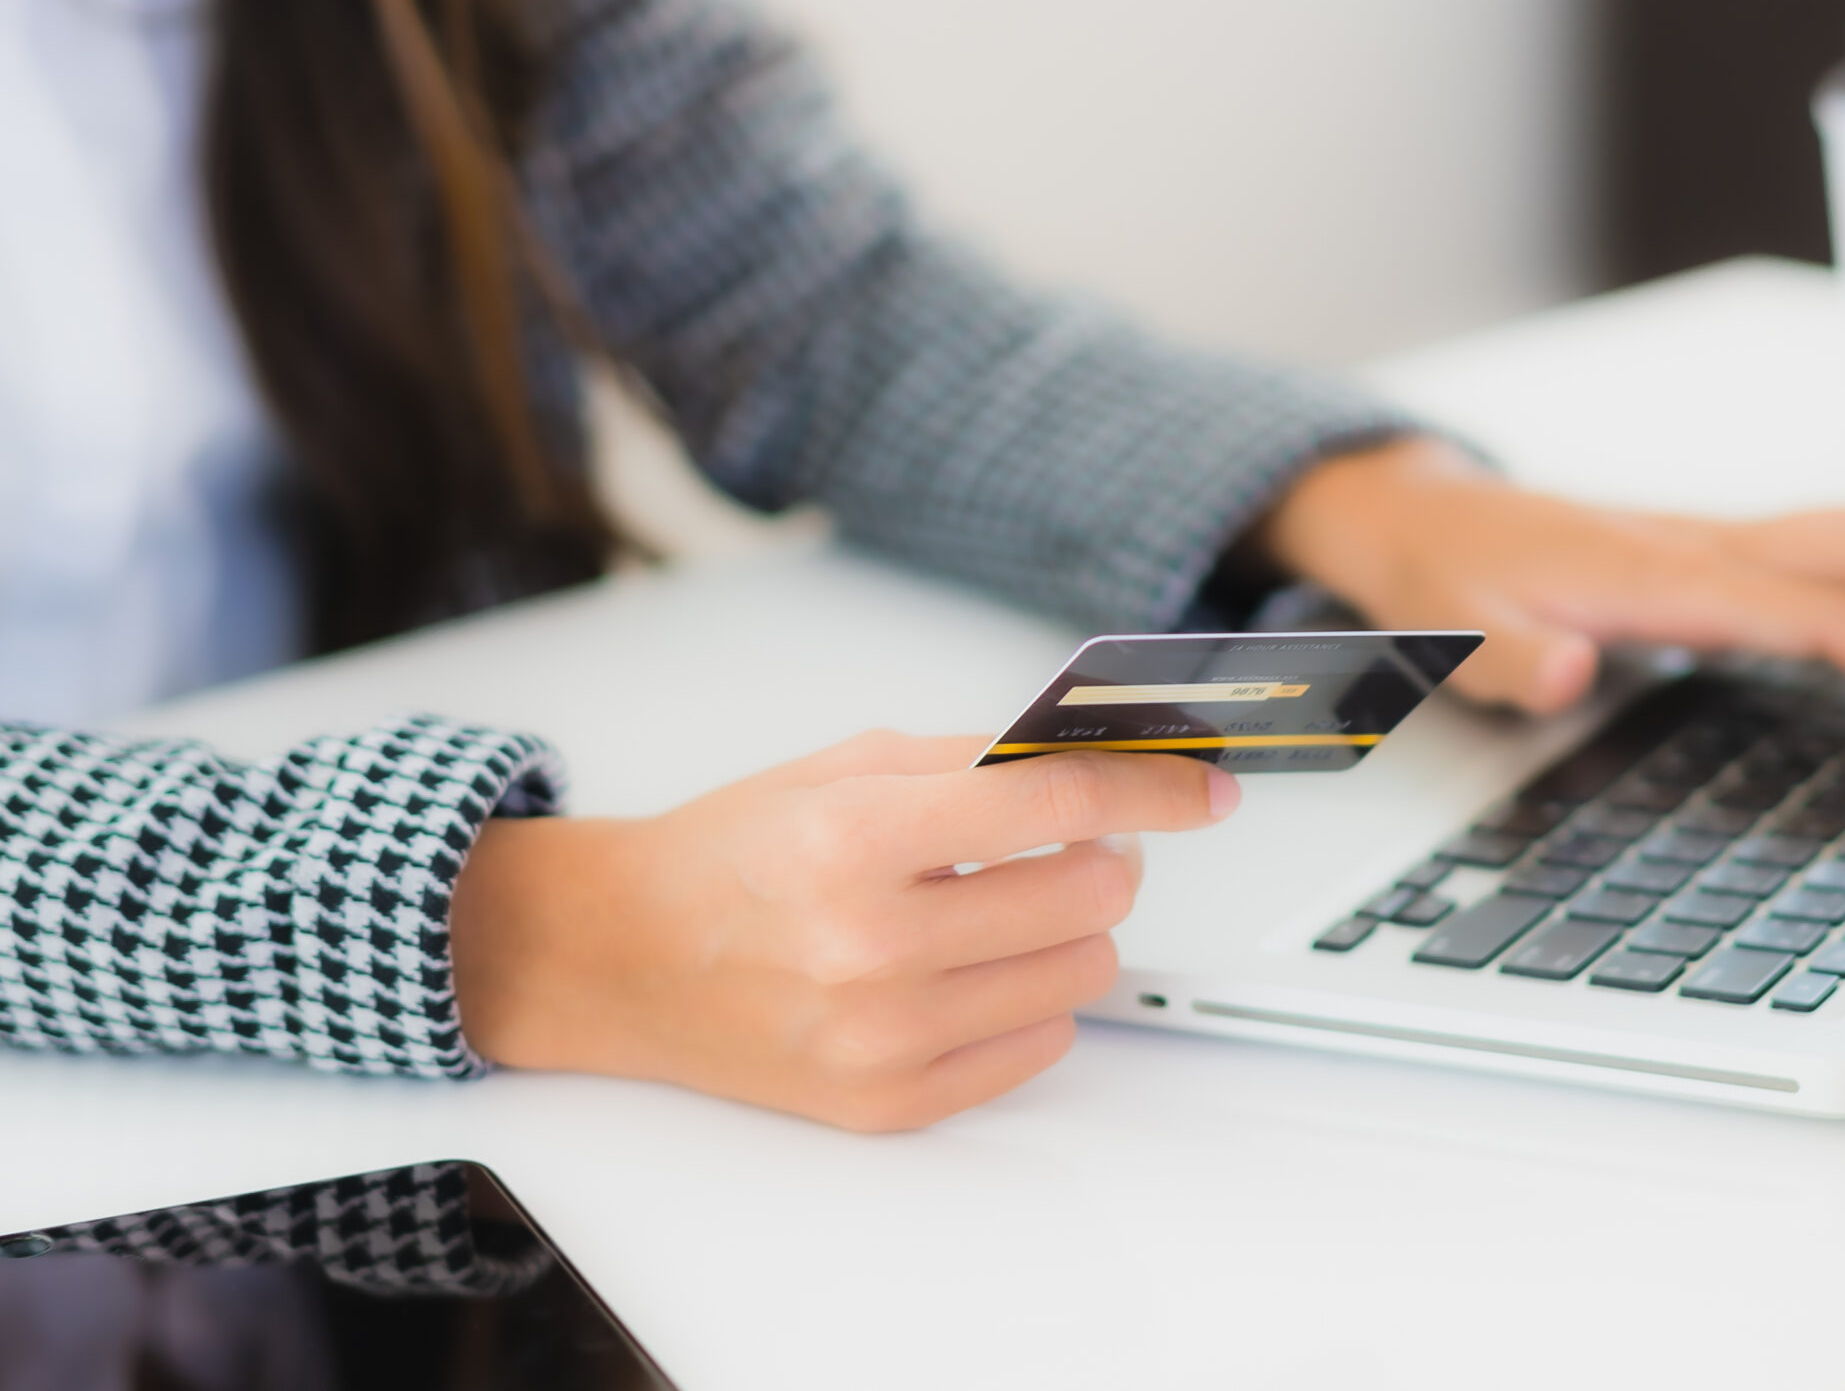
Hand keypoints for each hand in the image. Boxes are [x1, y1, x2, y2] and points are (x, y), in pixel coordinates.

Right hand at [451, 732, 1236, 1130]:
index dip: (1150, 787)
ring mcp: (881, 1037)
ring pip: (1080, 975)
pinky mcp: (887, 1103)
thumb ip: (971, 763)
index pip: (1054, 803)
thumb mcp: (840, 768)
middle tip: (1073, 841)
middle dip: (1104, 856)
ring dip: (1069, 930)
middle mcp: (870, 945)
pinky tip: (978, 967)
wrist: (618, 959)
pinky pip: (1039, 1048)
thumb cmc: (729, 857)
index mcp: (855, 840)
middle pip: (1088, 895)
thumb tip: (1093, 764)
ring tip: (1006, 906)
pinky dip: (1034, 1000)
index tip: (1203, 786)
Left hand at [1254, 439, 1844, 754]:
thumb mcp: (1449, 639)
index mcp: (1664, 579)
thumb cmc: (1441, 589)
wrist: (1421, 521)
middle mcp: (1711, 543)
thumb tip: (1578, 666)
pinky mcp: (1722, 537)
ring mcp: (1723, 533)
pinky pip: (1840, 515)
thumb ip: (1512, 661)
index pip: (1820, 617)